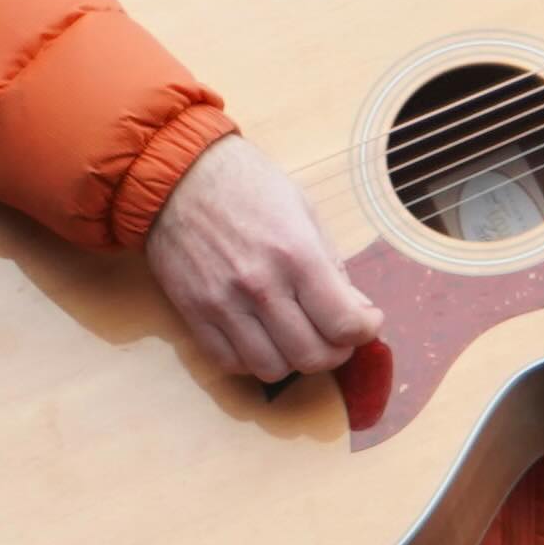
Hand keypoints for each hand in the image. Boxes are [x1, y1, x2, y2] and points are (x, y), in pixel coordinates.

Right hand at [146, 132, 382, 385]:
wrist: (178, 175)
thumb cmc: (247, 185)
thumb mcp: (303, 210)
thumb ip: (331, 265)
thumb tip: (355, 310)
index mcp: (297, 254)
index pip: (344, 324)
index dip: (365, 331)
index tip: (365, 322)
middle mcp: (261, 286)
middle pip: (312, 356)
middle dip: (335, 351)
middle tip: (334, 334)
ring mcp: (224, 304)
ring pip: (272, 369)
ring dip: (292, 360)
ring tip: (295, 337)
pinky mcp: (194, 313)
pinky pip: (230, 362)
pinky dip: (252, 360)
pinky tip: (261, 338)